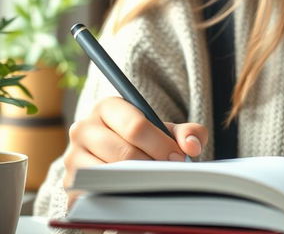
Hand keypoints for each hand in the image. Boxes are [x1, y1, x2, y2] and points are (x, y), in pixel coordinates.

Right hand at [63, 96, 207, 203]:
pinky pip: (96, 196)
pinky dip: (118, 199)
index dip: (161, 144)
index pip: (136, 125)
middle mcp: (83, 128)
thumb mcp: (165, 131)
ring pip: (110, 175)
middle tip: (169, 175)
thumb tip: (191, 147)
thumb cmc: (144, 142)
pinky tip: (134, 199)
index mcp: (107, 107)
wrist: (116, 162)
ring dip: (136, 183)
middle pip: (124, 152)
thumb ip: (187, 132)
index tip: (177, 158)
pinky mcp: (70, 186)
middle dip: (152, 165)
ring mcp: (72, 158)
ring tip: (154, 185)